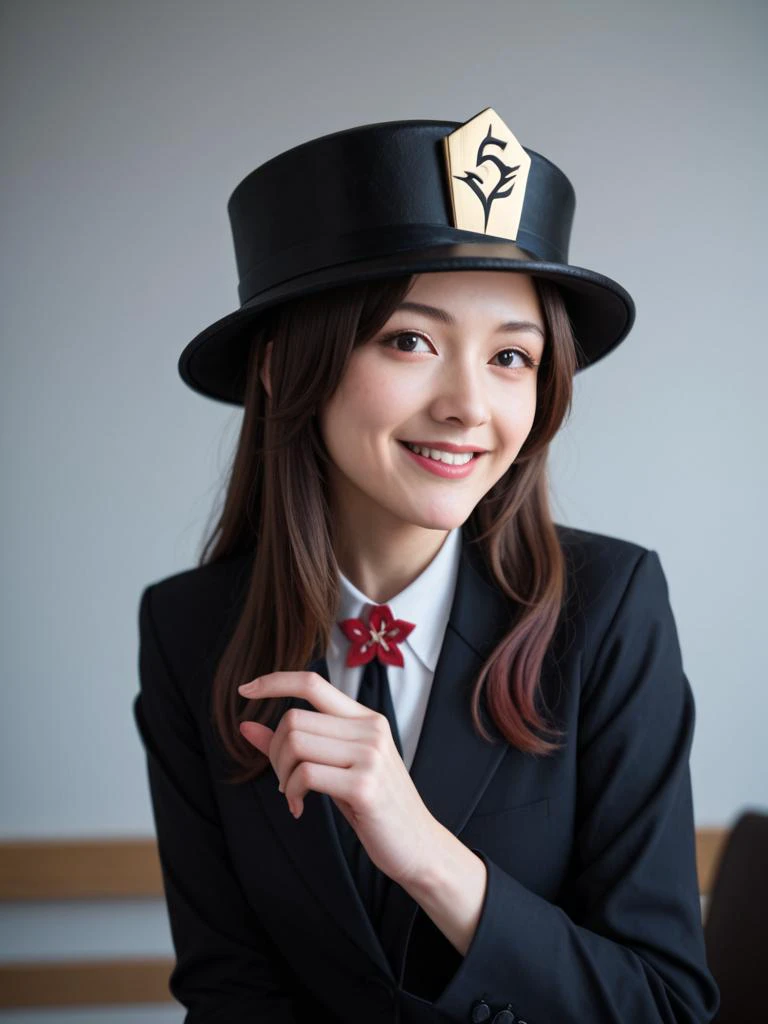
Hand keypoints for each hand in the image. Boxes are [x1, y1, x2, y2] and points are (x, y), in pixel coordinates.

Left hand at [237, 670, 438, 888]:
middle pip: (294, 719)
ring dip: (282, 775)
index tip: (245, 689)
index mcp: (365, 718)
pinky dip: (291, 792)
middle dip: (275, 752)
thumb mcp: (335, 768)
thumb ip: (295, 745)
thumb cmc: (373, 806)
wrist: (418, 845)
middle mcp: (370, 729)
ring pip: (296, 743)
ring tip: (293, 794)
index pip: (312, 683)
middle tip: (284, 781)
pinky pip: (304, 775)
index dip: (275, 681)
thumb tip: (245, 725)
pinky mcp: (364, 785)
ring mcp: (369, 755)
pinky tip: (299, 808)